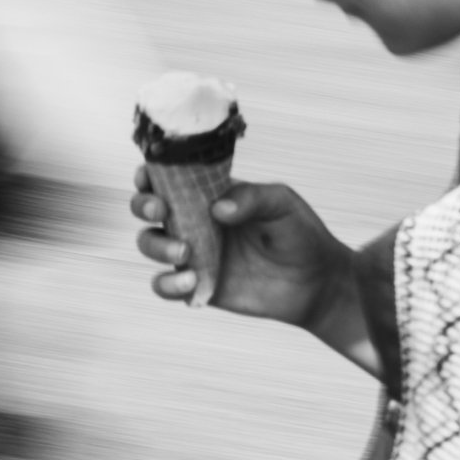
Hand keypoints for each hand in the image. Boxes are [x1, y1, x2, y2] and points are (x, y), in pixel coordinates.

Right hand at [132, 166, 353, 329]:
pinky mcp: (198, 286)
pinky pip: (164, 286)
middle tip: (161, 211)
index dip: (149, 173)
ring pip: (149, 245)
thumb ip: (252, 198)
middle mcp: (195, 221)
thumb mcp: (283, 204)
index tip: (147, 176)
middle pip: (146, 208)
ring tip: (185, 254)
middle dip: (143, 205)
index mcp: (210, 194)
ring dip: (156, 246)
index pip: (169, 177)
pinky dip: (167, 284)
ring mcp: (194, 254)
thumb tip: (217, 207)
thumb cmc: (300, 234)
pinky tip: (191, 281)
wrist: (317, 283)